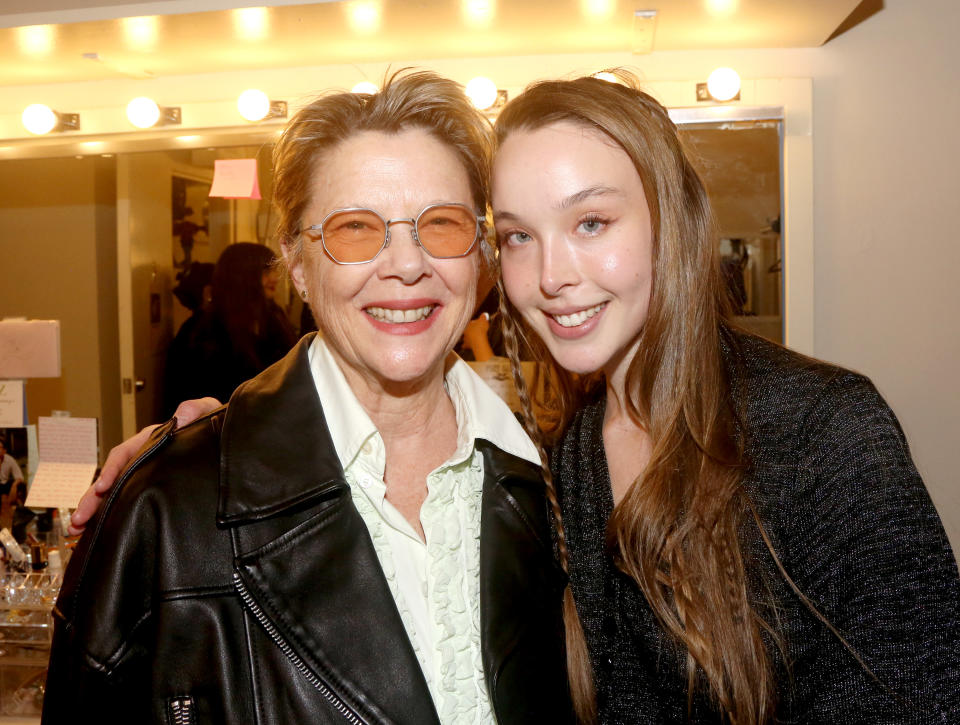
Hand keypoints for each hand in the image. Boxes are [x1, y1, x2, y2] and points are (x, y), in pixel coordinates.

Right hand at [68, 397, 220, 535]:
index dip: (112, 470)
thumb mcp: (208, 411)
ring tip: (77, 530)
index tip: (102, 487)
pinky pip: (129, 501)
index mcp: (153, 440)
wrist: (224, 440)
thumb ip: (196, 410)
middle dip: (92, 498)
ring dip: (96, 510)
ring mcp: (148, 475)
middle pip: (113, 478)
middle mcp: (145, 458)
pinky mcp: (154, 489)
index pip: (125, 454)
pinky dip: (112, 515)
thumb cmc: (213, 422)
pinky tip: (100, 531)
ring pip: (116, 493)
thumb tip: (180, 417)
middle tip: (77, 519)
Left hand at [461, 313, 493, 361]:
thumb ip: (483, 316)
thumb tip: (484, 314)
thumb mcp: (483, 320)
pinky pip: (464, 345)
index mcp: (468, 324)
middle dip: (470, 331)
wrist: (479, 340)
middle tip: (475, 332)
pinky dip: (465, 346)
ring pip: (464, 337)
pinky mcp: (467, 345)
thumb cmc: (481, 329)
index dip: (474, 324)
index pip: (470, 323)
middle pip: (466, 330)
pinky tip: (466, 346)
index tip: (478, 325)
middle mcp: (465, 331)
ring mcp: (465, 338)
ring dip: (467, 338)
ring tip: (471, 338)